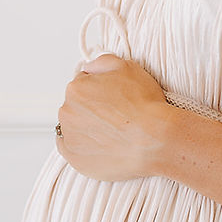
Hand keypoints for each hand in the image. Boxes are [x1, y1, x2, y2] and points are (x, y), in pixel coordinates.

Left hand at [56, 54, 172, 181]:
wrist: (154, 139)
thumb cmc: (144, 105)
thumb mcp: (127, 67)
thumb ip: (101, 62)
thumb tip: (89, 68)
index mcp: (76, 89)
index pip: (82, 84)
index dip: (100, 90)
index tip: (112, 98)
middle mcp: (67, 112)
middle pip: (76, 106)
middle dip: (91, 108)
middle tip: (114, 115)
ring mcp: (70, 138)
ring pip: (74, 127)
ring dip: (87, 127)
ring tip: (111, 132)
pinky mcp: (75, 160)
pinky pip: (71, 149)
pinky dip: (82, 147)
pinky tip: (100, 144)